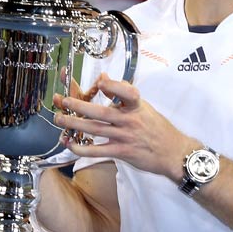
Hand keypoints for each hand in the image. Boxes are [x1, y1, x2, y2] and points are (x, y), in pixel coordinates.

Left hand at [54, 74, 200, 181]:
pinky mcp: (122, 152)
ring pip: (95, 129)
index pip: (126, 92)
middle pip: (101, 112)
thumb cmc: (157, 128)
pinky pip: (98, 151)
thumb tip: (103, 78)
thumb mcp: (144, 107)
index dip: (113, 87)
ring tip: (59, 118)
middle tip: (62, 100)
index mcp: (137, 105)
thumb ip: (123, 94)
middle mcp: (130, 119)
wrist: (173, 152)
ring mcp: (125, 136)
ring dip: (74, 124)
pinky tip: (70, 144)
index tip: (99, 82)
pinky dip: (82, 148)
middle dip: (79, 106)